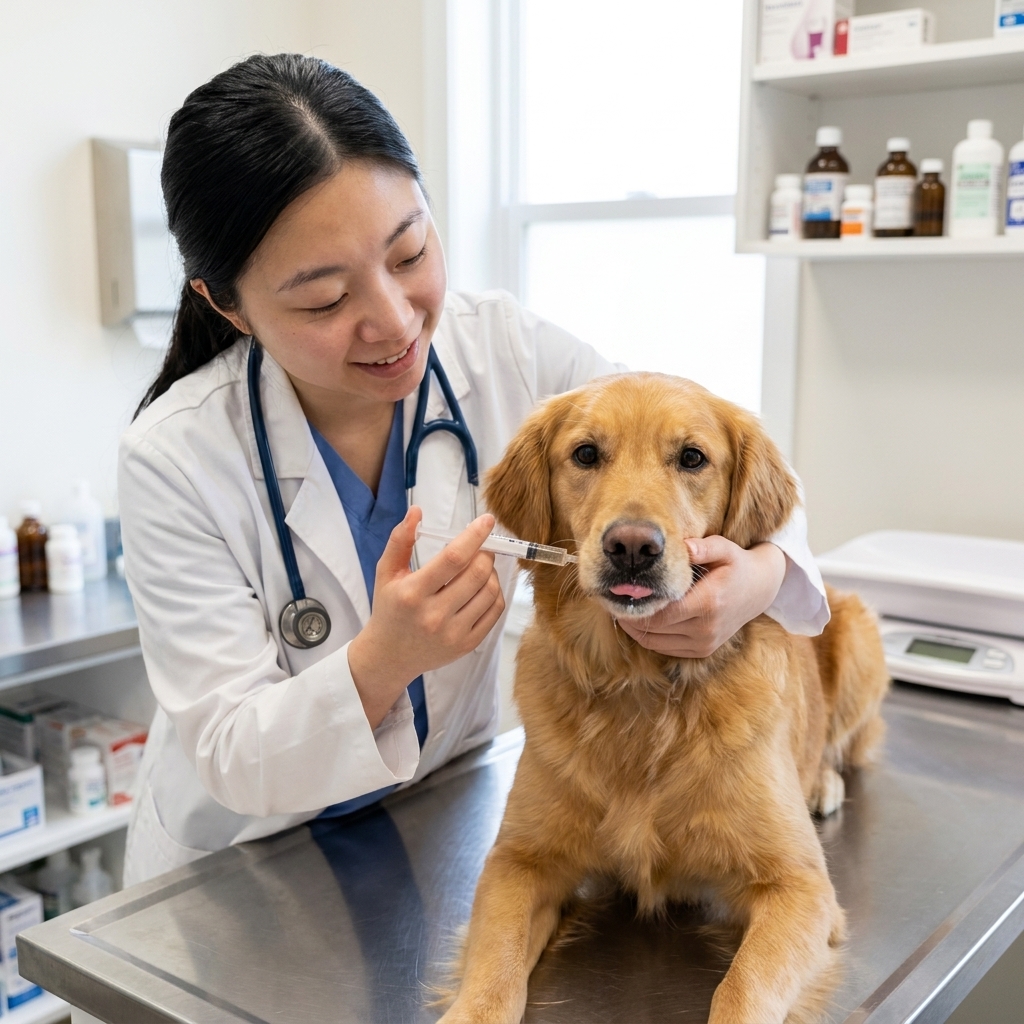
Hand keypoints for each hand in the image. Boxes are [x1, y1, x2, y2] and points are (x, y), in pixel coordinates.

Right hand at [348, 507, 505, 727]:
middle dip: (485, 554)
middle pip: (477, 574)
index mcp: (413, 593)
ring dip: (491, 572)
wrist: (389, 656)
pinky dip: (495, 593)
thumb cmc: (389, 608)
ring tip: (480, 568)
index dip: (474, 536)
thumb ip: (400, 540)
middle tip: (482, 549)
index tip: (487, 520)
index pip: (453, 558)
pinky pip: (494, 611)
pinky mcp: (467, 644)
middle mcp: (434, 615)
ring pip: (490, 592)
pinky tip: (483, 587)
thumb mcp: (386, 573)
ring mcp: (453, 633)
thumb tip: (417, 511)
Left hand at [616, 537, 786, 658]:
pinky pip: (665, 648)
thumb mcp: (724, 549)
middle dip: (629, 616)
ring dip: (635, 628)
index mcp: (709, 603)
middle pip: (654, 629)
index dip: (636, 605)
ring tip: (620, 608)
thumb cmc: (736, 565)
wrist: (760, 590)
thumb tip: (682, 547)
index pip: (661, 613)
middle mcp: (706, 628)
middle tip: (611, 600)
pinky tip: (638, 619)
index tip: (618, 592)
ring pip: (655, 642)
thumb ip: (702, 547)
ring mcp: (705, 643)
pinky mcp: (702, 650)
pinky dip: (648, 636)